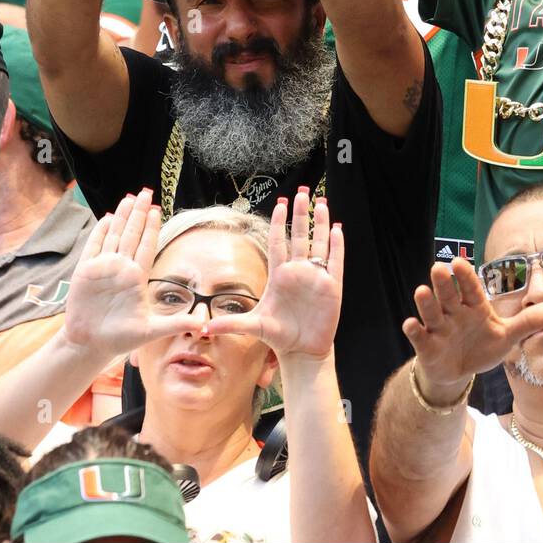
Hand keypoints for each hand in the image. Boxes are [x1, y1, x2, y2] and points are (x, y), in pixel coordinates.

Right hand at [63, 189, 204, 356]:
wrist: (91, 345)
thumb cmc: (121, 338)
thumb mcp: (152, 330)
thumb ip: (177, 323)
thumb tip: (204, 324)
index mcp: (137, 277)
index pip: (147, 246)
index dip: (152, 228)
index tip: (157, 209)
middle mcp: (122, 268)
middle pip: (132, 235)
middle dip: (139, 213)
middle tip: (145, 192)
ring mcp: (104, 268)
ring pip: (115, 236)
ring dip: (122, 217)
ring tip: (129, 198)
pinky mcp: (85, 272)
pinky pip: (94, 247)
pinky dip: (100, 232)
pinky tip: (108, 218)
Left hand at [205, 192, 342, 359]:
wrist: (301, 351)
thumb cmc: (278, 335)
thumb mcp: (253, 326)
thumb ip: (230, 323)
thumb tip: (205, 327)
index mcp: (279, 275)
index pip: (278, 242)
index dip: (279, 223)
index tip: (279, 204)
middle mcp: (297, 271)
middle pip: (299, 236)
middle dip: (301, 214)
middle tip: (302, 192)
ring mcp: (315, 277)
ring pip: (318, 244)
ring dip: (320, 223)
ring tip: (321, 202)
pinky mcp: (331, 286)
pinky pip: (335, 261)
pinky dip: (336, 245)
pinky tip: (336, 229)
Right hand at [405, 257, 542, 395]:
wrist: (460, 371)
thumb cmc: (482, 347)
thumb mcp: (506, 337)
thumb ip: (526, 323)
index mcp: (474, 308)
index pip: (471, 290)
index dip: (465, 277)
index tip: (459, 262)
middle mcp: (454, 314)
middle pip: (449, 296)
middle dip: (444, 283)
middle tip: (439, 267)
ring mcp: (439, 329)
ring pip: (432, 313)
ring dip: (426, 303)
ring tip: (421, 291)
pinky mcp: (427, 346)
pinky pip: (419, 337)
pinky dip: (414, 331)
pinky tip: (410, 324)